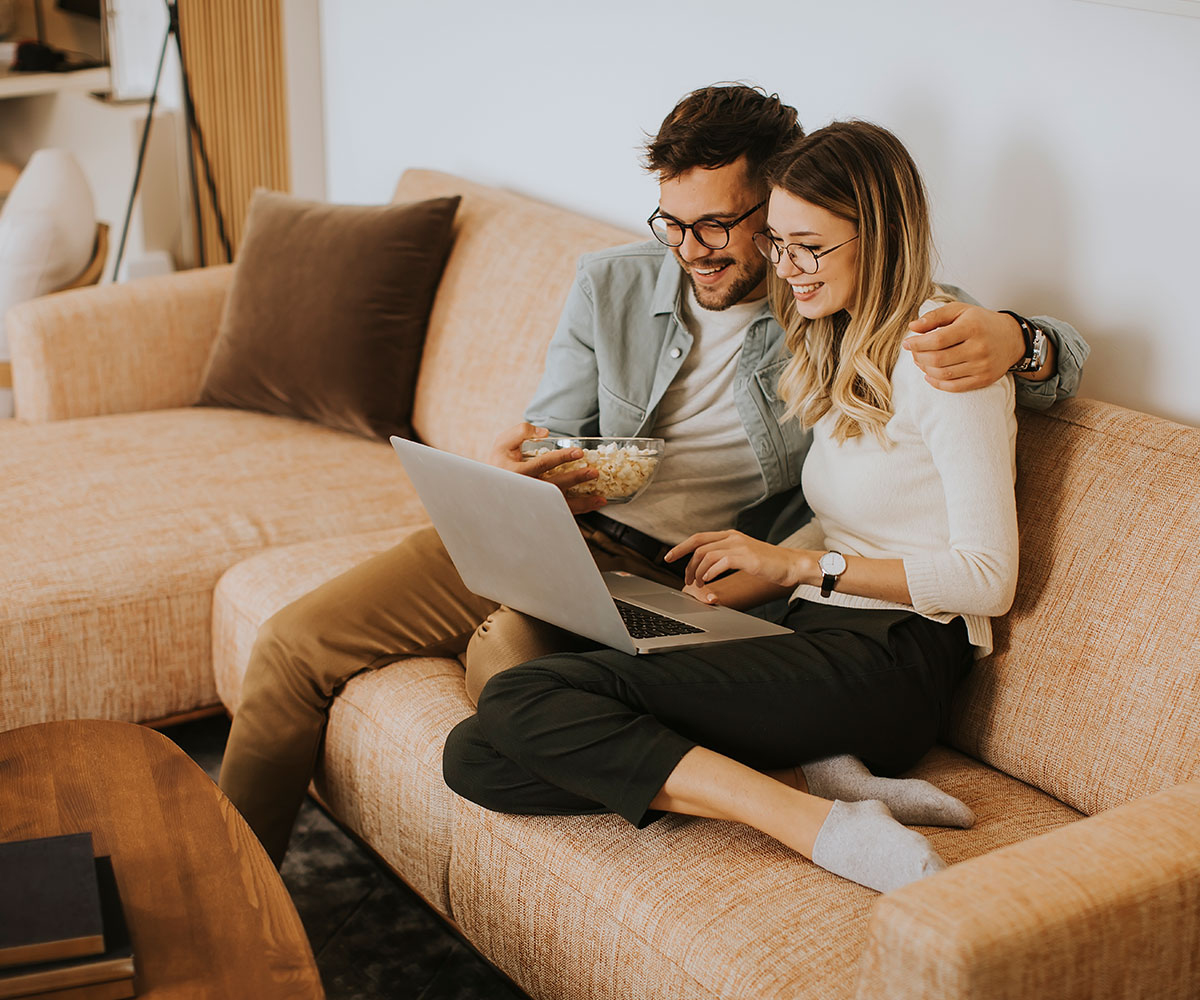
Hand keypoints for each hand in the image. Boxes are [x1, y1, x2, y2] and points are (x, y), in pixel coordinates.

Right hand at [487, 422, 605, 514]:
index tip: (579, 452)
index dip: (562, 457)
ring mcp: (534, 503)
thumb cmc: (498, 463)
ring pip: (561, 505)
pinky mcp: (540, 510)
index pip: (543, 464)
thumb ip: (522, 431)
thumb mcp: (503, 442)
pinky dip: (579, 511)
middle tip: (593, 472)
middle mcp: (527, 491)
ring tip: (600, 498)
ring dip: (583, 503)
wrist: (488, 489)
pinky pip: (562, 513)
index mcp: (517, 473)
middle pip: (555, 486)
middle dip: (576, 479)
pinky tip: (593, 504)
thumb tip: (546, 433)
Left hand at [666, 530, 813, 589]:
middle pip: (698, 545)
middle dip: (685, 562)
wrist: (792, 565)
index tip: (668, 557)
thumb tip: (706, 568)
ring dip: (699, 571)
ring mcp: (739, 546)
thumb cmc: (769, 564)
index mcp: (730, 536)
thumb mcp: (744, 556)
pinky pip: (720, 562)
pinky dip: (710, 572)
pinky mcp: (746, 558)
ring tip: (699, 584)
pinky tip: (709, 581)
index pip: (699, 537)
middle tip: (685, 579)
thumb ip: (726, 557)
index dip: (681, 547)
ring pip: (707, 555)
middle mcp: (733, 538)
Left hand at [903, 303, 1025, 391]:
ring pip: (944, 373)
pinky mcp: (984, 379)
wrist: (1012, 338)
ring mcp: (982, 365)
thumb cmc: (981, 322)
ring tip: (921, 361)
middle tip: (913, 352)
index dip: (917, 343)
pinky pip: (954, 386)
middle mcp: (978, 347)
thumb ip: (935, 316)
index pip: (937, 340)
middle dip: (919, 356)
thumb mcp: (960, 311)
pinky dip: (937, 383)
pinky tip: (929, 375)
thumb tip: (913, 327)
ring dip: (925, 369)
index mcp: (971, 327)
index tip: (907, 343)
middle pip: (938, 358)